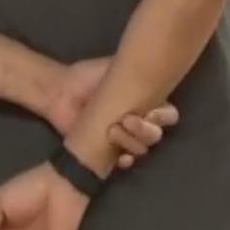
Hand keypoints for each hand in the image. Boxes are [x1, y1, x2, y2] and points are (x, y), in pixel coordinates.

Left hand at [41, 57, 181, 169]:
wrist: (61, 93)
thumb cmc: (88, 77)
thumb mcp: (115, 67)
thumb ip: (137, 71)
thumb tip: (156, 73)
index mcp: (145, 101)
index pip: (167, 114)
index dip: (163, 116)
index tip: (149, 111)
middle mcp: (139, 120)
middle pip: (156, 134)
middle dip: (145, 130)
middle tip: (127, 120)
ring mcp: (124, 138)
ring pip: (143, 148)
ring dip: (131, 142)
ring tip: (112, 132)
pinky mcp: (107, 152)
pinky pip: (125, 161)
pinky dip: (125, 160)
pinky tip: (119, 157)